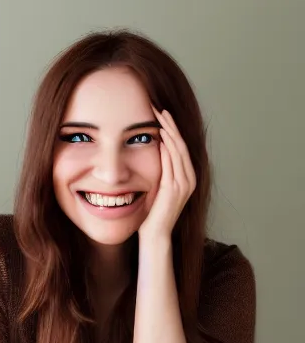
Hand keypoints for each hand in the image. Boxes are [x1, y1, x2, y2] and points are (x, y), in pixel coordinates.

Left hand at [138, 106, 196, 239]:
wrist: (155, 234)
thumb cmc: (152, 213)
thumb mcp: (157, 187)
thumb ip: (161, 170)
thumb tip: (155, 149)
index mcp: (187, 177)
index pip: (180, 147)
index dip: (171, 129)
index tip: (160, 114)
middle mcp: (189, 179)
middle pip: (181, 144)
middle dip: (170, 124)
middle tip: (159, 108)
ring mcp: (184, 184)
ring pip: (179, 151)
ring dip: (169, 131)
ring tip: (159, 116)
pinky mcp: (175, 189)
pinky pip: (172, 164)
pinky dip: (168, 149)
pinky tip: (161, 137)